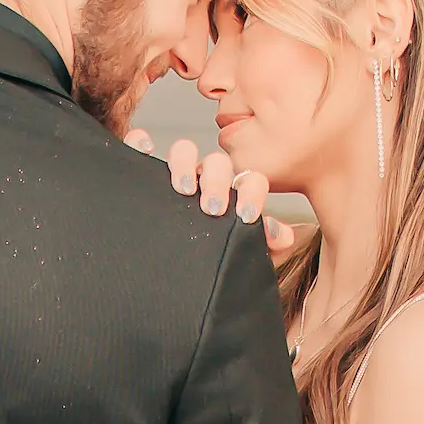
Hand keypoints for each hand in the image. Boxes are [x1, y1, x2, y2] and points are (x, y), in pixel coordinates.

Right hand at [125, 129, 297, 259]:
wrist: (171, 280)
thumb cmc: (212, 263)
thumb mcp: (238, 256)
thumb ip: (263, 245)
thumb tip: (283, 236)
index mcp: (233, 197)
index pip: (248, 181)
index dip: (250, 193)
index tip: (245, 216)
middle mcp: (205, 182)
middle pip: (217, 164)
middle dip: (217, 182)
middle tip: (213, 208)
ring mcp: (175, 178)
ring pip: (183, 152)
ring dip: (184, 164)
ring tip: (183, 189)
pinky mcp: (144, 176)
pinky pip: (140, 146)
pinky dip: (140, 143)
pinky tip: (144, 151)